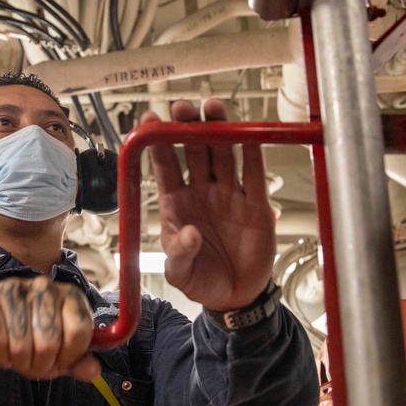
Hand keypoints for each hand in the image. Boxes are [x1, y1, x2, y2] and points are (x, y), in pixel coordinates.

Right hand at [0, 277, 100, 381]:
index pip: (79, 331)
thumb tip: (92, 371)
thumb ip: (79, 362)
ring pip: (21, 344)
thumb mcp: (61, 354)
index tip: (60, 363)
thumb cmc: (33, 340)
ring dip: (18, 362)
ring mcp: (13, 288)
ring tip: (15, 357)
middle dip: (41, 364)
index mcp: (71, 296)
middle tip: (33, 363)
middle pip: (49, 341)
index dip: (69, 357)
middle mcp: (44, 286)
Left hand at [143, 98, 275, 311]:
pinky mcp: (256, 204)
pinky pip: (254, 173)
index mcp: (176, 204)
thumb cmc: (201, 281)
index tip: (149, 119)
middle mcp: (201, 192)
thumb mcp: (180, 273)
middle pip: (193, 150)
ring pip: (223, 153)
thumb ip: (180, 253)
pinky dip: (252, 152)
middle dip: (187, 127)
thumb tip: (189, 234)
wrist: (236, 297)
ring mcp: (229, 195)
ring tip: (212, 107)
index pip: (164, 165)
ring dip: (218, 130)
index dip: (156, 142)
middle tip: (183, 107)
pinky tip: (248, 133)